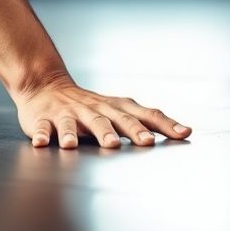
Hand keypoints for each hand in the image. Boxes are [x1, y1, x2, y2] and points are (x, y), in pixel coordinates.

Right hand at [14, 75, 191, 148]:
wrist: (44, 85)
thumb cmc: (90, 105)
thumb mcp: (118, 110)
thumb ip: (147, 122)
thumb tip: (186, 131)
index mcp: (115, 108)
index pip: (145, 114)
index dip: (164, 124)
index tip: (183, 134)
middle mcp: (94, 109)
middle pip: (114, 119)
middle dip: (130, 130)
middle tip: (145, 142)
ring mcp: (68, 113)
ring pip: (77, 123)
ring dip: (84, 132)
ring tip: (90, 144)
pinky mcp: (44, 118)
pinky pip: (44, 127)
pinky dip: (43, 134)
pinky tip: (44, 143)